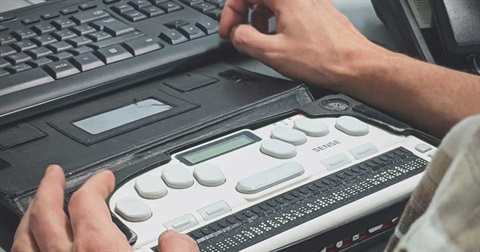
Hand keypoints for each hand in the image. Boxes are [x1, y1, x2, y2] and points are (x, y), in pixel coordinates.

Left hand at [12, 165, 198, 251]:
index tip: (104, 179)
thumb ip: (179, 250)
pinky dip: (24, 247)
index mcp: (99, 250)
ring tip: (36, 205)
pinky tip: (33, 246)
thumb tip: (174, 238)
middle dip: (48, 188)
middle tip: (54, 173)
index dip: (95, 183)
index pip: (87, 202)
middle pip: (44, 214)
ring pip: (24, 240)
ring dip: (30, 216)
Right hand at [219, 0, 386, 87]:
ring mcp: (311, 1)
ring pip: (274, 2)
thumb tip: (236, 33)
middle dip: (244, 14)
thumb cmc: (325, 59)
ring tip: (261, 39)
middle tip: (239, 33)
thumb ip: (244, 39)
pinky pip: (290, 8)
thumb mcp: (272, 53)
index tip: (229, 29)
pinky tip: (280, 40)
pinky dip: (277, 20)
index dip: (231, 11)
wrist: (355, 66)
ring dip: (260, 18)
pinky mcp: (318, 11)